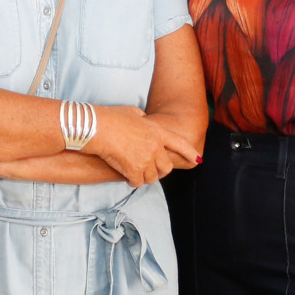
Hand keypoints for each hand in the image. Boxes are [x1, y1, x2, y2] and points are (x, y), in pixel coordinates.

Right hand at [85, 104, 201, 186]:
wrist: (97, 127)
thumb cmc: (110, 117)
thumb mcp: (132, 112)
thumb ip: (141, 118)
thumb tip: (142, 118)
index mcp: (157, 131)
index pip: (179, 144)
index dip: (189, 153)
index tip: (197, 160)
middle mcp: (155, 146)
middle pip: (166, 167)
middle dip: (160, 171)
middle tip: (151, 171)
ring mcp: (145, 159)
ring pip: (152, 177)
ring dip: (144, 177)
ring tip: (135, 173)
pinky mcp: (134, 169)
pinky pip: (138, 182)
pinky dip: (133, 181)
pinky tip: (127, 177)